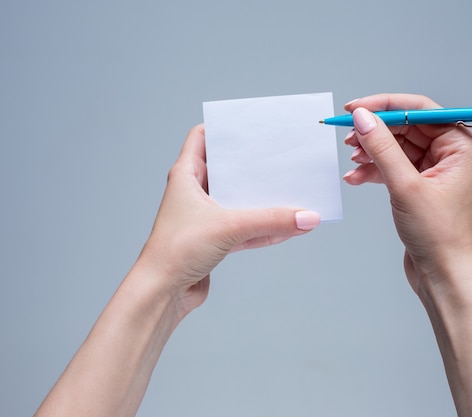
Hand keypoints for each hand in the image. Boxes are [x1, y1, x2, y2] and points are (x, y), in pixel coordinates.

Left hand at [138, 125, 319, 316]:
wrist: (162, 294)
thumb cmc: (177, 251)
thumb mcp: (229, 227)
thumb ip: (271, 221)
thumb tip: (308, 217)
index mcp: (186, 175)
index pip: (202, 137)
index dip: (224, 128)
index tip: (251, 125)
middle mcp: (194, 192)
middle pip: (228, 169)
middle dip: (254, 165)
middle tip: (281, 157)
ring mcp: (205, 217)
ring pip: (240, 201)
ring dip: (264, 200)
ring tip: (294, 194)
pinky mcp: (215, 239)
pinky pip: (245, 228)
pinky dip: (264, 228)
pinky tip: (289, 228)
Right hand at [342, 94, 471, 292]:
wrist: (442, 275)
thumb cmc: (439, 236)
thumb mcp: (406, 186)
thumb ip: (382, 148)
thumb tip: (363, 117)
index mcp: (460, 145)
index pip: (419, 110)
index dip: (385, 106)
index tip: (355, 109)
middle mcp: (450, 153)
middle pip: (405, 127)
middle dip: (375, 132)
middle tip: (348, 137)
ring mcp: (434, 169)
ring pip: (396, 147)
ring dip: (371, 152)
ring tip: (352, 161)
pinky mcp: (419, 185)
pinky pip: (393, 166)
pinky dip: (373, 170)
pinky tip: (355, 178)